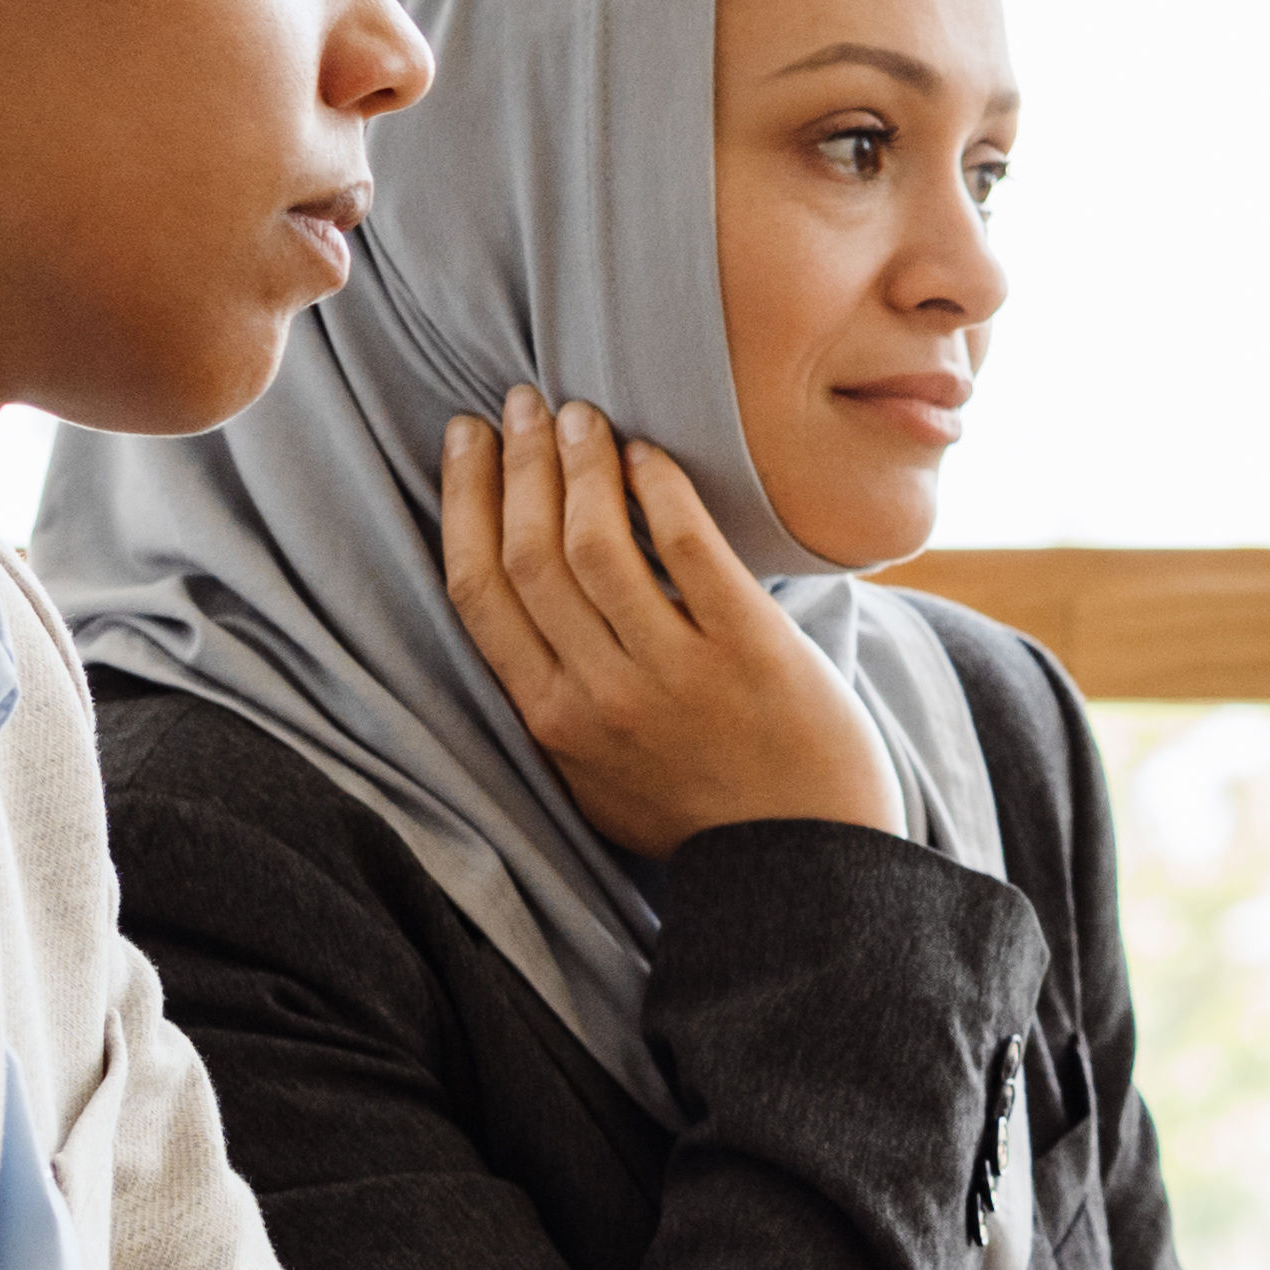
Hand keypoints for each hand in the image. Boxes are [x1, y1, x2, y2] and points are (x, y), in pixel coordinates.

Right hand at [439, 398, 905, 856]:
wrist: (806, 865)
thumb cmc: (700, 813)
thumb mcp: (595, 777)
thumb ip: (554, 703)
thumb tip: (520, 611)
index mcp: (549, 721)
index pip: (478, 590)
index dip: (463, 500)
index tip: (466, 440)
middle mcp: (599, 697)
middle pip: (529, 552)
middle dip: (515, 462)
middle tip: (519, 404)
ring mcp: (674, 675)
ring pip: (596, 542)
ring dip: (578, 462)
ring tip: (581, 415)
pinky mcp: (750, 652)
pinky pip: (689, 549)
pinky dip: (661, 487)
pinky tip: (648, 451)